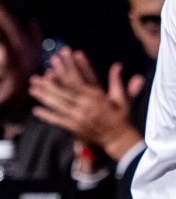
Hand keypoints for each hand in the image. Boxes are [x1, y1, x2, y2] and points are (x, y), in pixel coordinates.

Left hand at [29, 47, 144, 160]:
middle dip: (48, 84)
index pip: (76, 81)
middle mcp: (85, 106)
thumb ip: (116, 81)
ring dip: (44, 97)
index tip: (56, 61)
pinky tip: (36, 110)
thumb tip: (117, 65)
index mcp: (96, 97)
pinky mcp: (74, 127)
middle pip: (63, 92)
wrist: (118, 137)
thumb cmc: (120, 115)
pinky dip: (47, 115)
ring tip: (32, 89)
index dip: (65, 70)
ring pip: (58, 105)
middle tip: (35, 77)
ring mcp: (78, 118)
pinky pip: (58, 120)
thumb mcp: (121, 97)